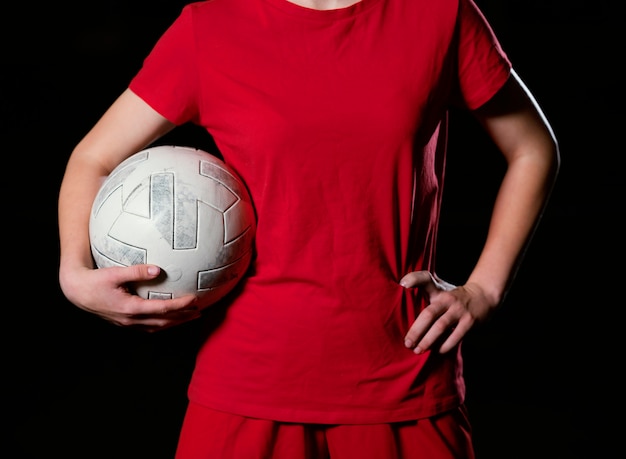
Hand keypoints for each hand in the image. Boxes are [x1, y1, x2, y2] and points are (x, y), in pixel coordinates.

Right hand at [60, 264, 200, 331]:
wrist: (76, 291)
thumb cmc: (94, 280)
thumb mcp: (115, 273)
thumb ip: (136, 271)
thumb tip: (158, 270)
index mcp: (130, 308)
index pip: (162, 309)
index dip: (180, 305)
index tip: (194, 299)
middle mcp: (130, 320)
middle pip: (163, 322)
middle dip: (183, 318)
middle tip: (199, 311)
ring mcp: (127, 323)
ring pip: (156, 328)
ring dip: (174, 323)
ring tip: (189, 317)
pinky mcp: (124, 322)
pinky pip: (147, 327)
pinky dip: (161, 325)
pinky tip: (168, 319)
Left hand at [400, 271, 495, 353]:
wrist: (483, 296)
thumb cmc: (453, 297)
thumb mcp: (438, 289)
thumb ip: (421, 287)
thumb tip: (402, 288)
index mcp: (438, 291)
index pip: (425, 280)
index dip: (413, 279)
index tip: (402, 285)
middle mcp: (448, 299)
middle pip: (429, 313)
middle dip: (416, 330)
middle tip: (407, 343)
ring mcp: (459, 310)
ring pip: (440, 327)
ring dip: (428, 341)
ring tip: (418, 350)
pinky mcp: (470, 322)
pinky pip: (455, 336)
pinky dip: (445, 345)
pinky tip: (437, 351)